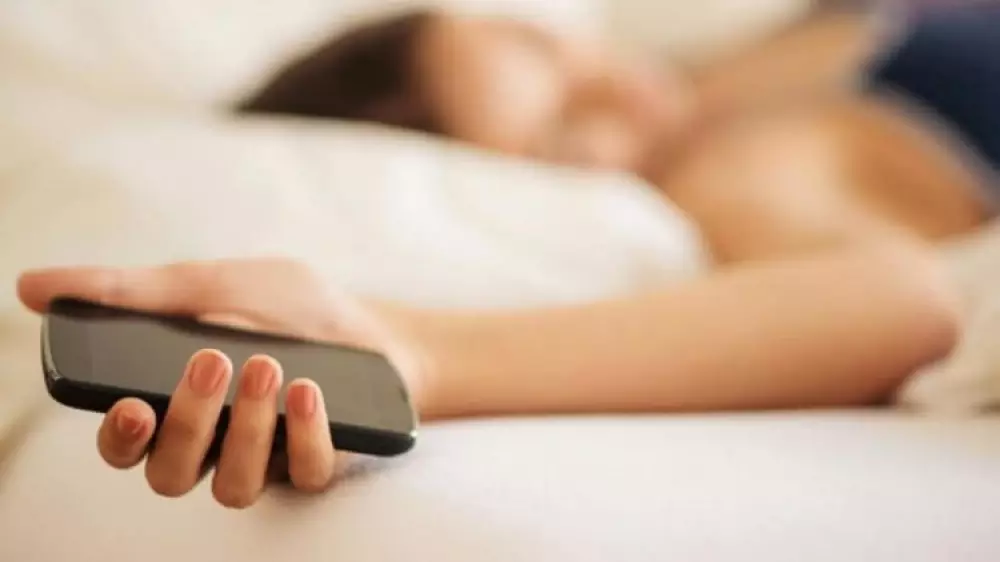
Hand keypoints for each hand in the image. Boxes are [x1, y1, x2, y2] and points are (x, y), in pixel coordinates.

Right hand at [18, 258, 427, 507]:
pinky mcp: (316, 465)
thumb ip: (130, 292)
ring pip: (232, 485)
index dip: (118, 437)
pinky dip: (305, 435)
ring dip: (244, 429)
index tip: (131, 405)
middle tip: (213, 359)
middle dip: (188, 420)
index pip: (124, 443)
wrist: (371, 323)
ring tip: (266, 365)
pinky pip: (303, 475)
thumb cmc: (284, 307)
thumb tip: (31, 287)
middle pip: (169, 472)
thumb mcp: (212, 283)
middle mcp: (212, 444)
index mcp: (174, 405)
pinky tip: (309, 391)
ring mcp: (264, 460)